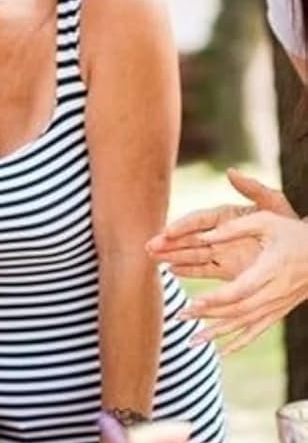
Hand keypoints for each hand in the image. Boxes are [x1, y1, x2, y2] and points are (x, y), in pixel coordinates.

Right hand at [147, 169, 294, 283]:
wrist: (300, 251)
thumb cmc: (287, 224)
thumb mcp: (272, 203)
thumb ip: (252, 188)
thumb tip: (230, 171)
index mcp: (225, 216)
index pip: (198, 220)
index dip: (182, 226)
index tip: (167, 231)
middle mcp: (218, 234)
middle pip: (188, 238)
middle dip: (168, 243)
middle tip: (149, 246)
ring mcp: (220, 252)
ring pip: (190, 254)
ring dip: (171, 256)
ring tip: (153, 258)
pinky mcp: (225, 270)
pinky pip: (202, 271)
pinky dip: (187, 271)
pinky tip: (171, 270)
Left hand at [175, 204, 307, 353]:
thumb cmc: (293, 233)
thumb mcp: (266, 222)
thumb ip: (234, 228)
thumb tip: (202, 237)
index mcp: (271, 269)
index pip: (241, 290)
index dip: (217, 299)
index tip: (192, 303)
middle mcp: (275, 291)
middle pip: (239, 310)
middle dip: (209, 316)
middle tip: (181, 316)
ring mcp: (278, 304)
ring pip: (246, 324)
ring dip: (218, 333)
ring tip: (192, 341)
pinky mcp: (279, 311)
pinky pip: (258, 330)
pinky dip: (239, 343)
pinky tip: (221, 353)